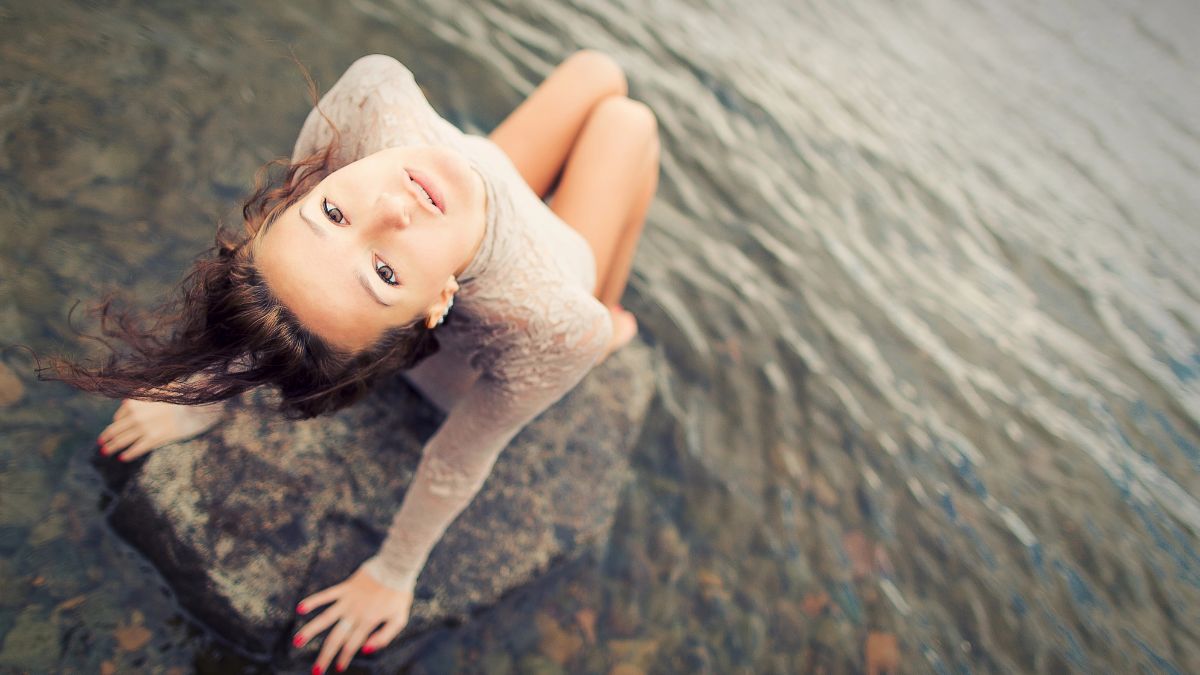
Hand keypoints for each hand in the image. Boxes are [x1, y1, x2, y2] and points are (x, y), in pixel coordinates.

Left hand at [98, 398, 223, 461]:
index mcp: (134, 402)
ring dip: (112, 447)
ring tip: (105, 452)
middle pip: (115, 429)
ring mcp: (144, 428)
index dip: (115, 423)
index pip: (118, 416)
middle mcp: (135, 415)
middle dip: (106, 437)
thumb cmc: (179, 396)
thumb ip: (141, 396)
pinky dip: (128, 454)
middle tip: (101, 443)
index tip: (114, 428)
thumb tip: (126, 404)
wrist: (196, 406)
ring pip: (122, 440)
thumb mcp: (157, 390)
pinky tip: (122, 458)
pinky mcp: (154, 438)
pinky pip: (137, 448)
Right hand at [293, 566, 413, 673]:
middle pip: (336, 638)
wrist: (396, 567)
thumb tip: (366, 650)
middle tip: (315, 670)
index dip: (345, 658)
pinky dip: (313, 601)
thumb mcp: (399, 619)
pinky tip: (300, 608)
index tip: (338, 668)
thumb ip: (384, 636)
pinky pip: (326, 595)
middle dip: (326, 656)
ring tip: (297, 642)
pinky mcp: (345, 588)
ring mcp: (348, 600)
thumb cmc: (399, 594)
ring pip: (325, 618)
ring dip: (311, 631)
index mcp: (368, 622)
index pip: (352, 645)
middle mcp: (355, 613)